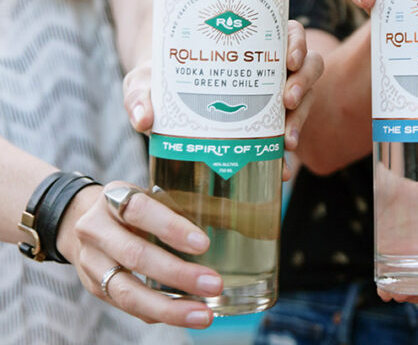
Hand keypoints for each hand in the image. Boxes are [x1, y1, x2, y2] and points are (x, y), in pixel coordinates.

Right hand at [56, 182, 221, 327]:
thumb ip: (185, 204)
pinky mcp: (94, 287)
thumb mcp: (148, 193)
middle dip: (177, 274)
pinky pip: (127, 306)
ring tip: (203, 314)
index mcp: (114, 197)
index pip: (141, 210)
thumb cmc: (130, 205)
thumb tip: (247, 215)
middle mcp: (97, 229)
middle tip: (214, 283)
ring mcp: (92, 262)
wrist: (78, 219)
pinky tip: (184, 314)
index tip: (203, 244)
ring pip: (127, 291)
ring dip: (169, 307)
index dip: (171, 228)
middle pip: (135, 255)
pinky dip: (158, 312)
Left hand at [122, 21, 323, 180]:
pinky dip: (286, 151)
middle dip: (304, 81)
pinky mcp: (269, 123)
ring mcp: (272, 94)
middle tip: (288, 99)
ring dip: (303, 117)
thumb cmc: (157, 79)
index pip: (288, 32)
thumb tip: (143, 119)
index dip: (297, 42)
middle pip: (308, 64)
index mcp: (249, 42)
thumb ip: (140, 93)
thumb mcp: (145, 80)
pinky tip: (280, 166)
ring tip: (287, 141)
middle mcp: (268, 65)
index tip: (288, 59)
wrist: (161, 101)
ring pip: (307, 97)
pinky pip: (289, 132)